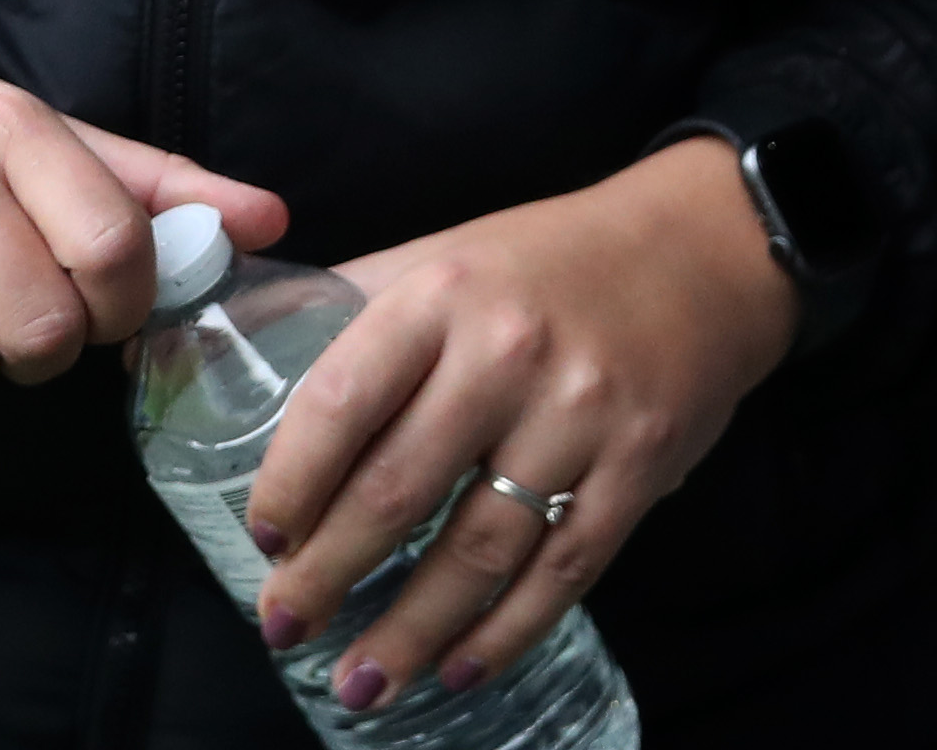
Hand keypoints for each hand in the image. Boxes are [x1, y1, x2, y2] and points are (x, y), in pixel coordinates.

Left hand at [248, 138, 795, 710]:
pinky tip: (460, 668)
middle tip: (283, 625)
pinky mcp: (639, 468)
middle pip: (398, 488)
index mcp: (441, 294)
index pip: (342, 400)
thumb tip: (236, 346)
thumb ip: (351, 304)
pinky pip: (563, 570)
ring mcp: (580, 416)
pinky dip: (508, 631)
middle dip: (329, 573)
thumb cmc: (547, 263)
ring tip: (361, 684)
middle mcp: (507, 354)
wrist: (700, 253)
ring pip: (478, 548)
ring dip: (412, 630)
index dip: (293, 481)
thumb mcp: (444, 256)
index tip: (263, 538)